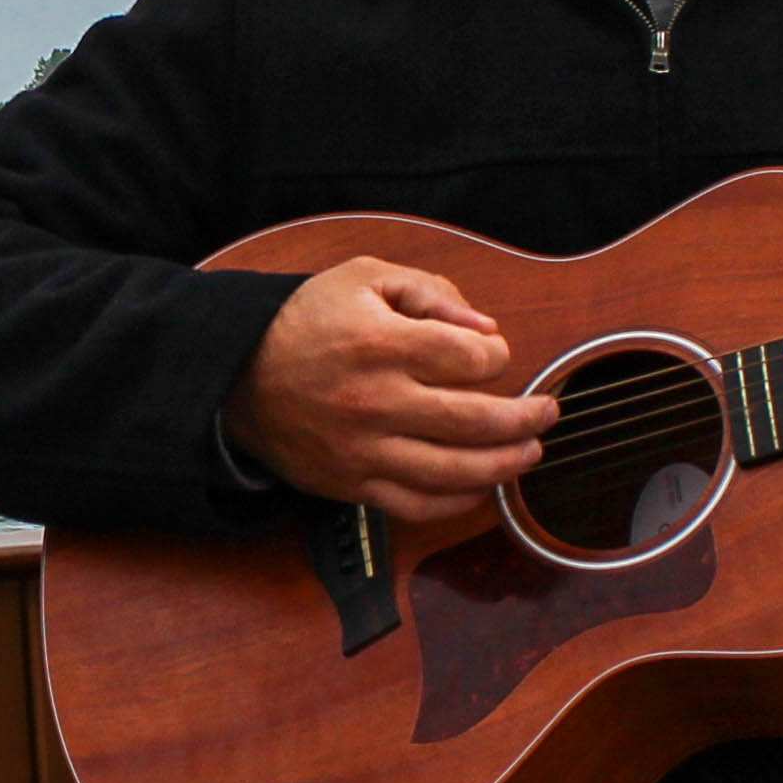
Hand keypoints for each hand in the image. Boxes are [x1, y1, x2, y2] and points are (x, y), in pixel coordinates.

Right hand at [222, 258, 557, 525]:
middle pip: (474, 420)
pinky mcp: (351, 484)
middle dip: (524, 418)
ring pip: (452, 471)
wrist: (235, 375)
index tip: (496, 354)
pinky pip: (415, 505)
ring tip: (530, 453)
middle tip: (548, 413)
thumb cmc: (305, 321)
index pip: (468, 357)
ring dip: (504, 465)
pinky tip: (482, 487)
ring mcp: (363, 449)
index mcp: (380, 343)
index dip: (497, 356)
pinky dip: (457, 501)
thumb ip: (430, 292)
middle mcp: (375, 400)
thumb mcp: (363, 278)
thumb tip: (485, 329)